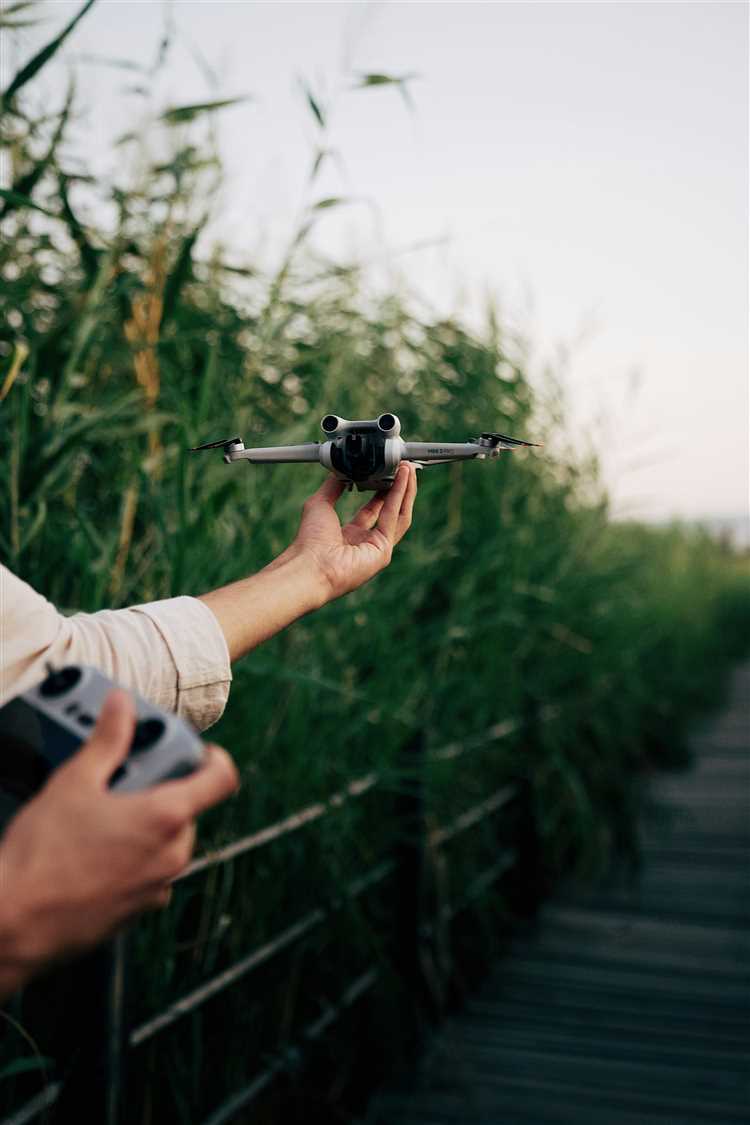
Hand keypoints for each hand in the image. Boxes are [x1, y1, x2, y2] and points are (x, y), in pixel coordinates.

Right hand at [0, 691, 237, 992]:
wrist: (13, 922)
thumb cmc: (42, 855)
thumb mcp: (74, 781)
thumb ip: (107, 739)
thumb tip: (122, 704)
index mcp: (167, 817)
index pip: (222, 778)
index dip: (213, 758)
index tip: (196, 752)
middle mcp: (173, 854)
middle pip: (188, 809)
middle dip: (162, 792)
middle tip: (124, 784)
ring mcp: (158, 886)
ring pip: (168, 843)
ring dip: (146, 827)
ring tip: (102, 819)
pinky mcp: (139, 911)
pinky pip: (150, 873)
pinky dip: (134, 859)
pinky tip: (95, 854)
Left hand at [290, 462, 417, 602]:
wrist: (310, 564)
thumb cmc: (310, 540)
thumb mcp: (320, 504)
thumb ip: (333, 486)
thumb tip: (341, 470)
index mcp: (349, 536)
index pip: (372, 511)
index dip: (381, 491)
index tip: (386, 473)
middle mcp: (365, 543)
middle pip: (389, 512)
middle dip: (398, 489)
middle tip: (403, 468)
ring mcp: (377, 549)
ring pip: (398, 515)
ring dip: (405, 490)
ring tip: (408, 468)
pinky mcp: (383, 551)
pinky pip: (394, 518)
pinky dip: (400, 496)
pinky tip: (403, 478)